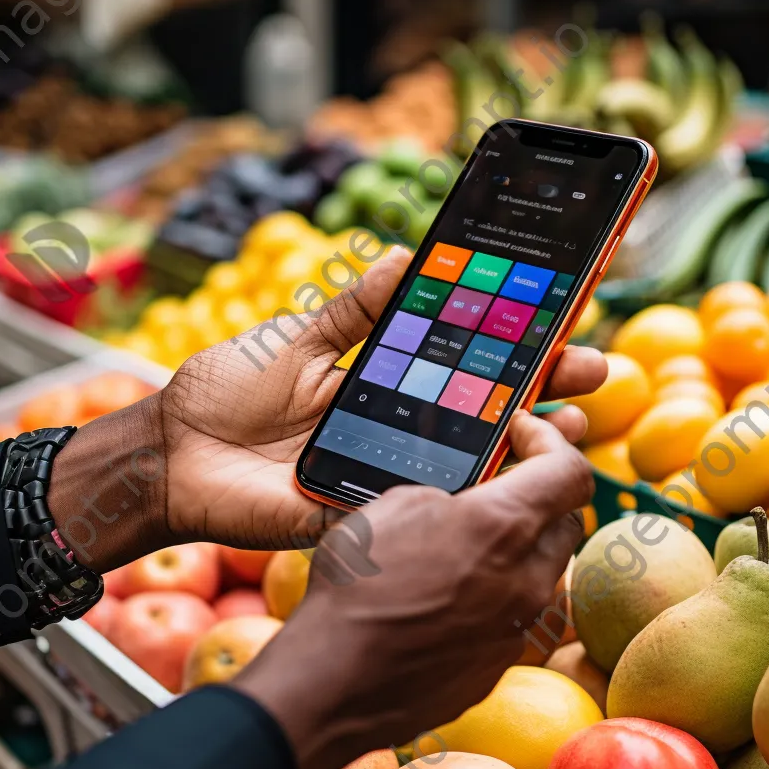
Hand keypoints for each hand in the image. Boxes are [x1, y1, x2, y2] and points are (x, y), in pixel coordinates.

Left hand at [50, 246, 605, 570]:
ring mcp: (385, 473)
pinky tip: (512, 481)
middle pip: (482, 414)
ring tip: (571, 425)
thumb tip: (409, 255)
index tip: (563, 323)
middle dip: (543, 393)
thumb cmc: (227, 392)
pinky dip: (468, 498)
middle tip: (595, 375)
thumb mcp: (296, 337)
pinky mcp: (363, 513)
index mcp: (383, 382)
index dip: (512, 348)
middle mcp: (396, 429)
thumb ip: (353, 309)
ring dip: (523, 447)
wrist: (173, 454)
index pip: (463, 363)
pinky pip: (420, 508)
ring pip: (466, 466)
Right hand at [233, 410, 592, 768]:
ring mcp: (520, 628)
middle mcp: (528, 579)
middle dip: (541, 498)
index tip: (523, 434)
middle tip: (502, 490)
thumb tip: (466, 505)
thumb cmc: (357, 584)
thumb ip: (453, 495)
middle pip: (567, 523)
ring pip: (546, 574)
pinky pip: (519, 618)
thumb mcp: (397, 504)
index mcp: (505, 526)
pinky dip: (501, 599)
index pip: (572, 471)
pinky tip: (456, 600)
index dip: (554, 441)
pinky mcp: (503, 665)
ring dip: (523, 552)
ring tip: (474, 549)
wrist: (336, 678)